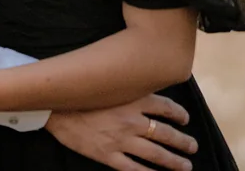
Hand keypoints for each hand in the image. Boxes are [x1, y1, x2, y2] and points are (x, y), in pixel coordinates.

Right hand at [46, 95, 196, 170]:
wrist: (52, 106)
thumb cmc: (78, 92)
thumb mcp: (106, 82)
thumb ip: (126, 86)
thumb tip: (142, 85)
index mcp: (132, 100)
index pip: (165, 107)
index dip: (179, 114)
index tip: (185, 120)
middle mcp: (131, 121)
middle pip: (166, 133)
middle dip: (183, 142)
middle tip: (192, 147)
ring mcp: (121, 140)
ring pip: (156, 154)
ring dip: (174, 161)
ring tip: (185, 165)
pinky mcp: (108, 155)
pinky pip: (135, 170)